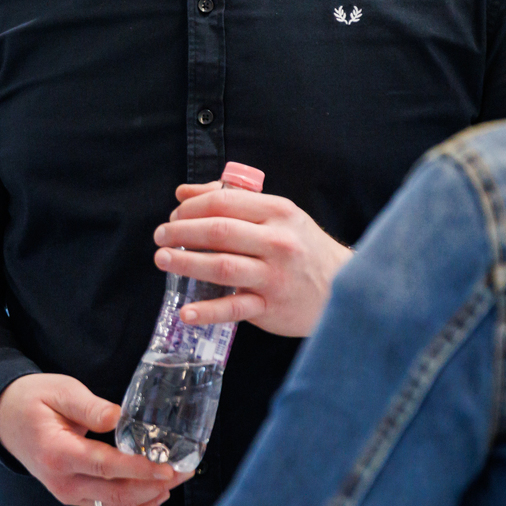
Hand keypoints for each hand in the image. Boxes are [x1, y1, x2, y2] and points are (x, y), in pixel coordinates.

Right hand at [0, 373, 186, 505]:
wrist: (5, 418)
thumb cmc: (32, 400)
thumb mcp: (60, 390)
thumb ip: (90, 407)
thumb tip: (120, 418)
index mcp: (58, 454)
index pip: (105, 467)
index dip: (138, 469)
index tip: (167, 468)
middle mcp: (63, 482)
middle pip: (116, 493)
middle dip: (155, 485)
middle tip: (185, 470)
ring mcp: (68, 493)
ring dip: (149, 497)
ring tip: (177, 479)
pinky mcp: (74, 496)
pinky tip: (154, 495)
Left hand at [153, 182, 351, 336]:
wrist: (345, 286)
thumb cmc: (303, 247)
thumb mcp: (277, 216)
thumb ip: (232, 201)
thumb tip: (183, 193)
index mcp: (278, 212)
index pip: (225, 202)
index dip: (192, 207)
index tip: (174, 214)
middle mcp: (277, 242)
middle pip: (219, 231)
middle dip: (182, 231)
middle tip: (161, 236)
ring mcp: (274, 276)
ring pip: (223, 266)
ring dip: (186, 262)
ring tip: (162, 259)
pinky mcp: (271, 307)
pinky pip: (234, 309)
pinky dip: (207, 312)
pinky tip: (185, 312)